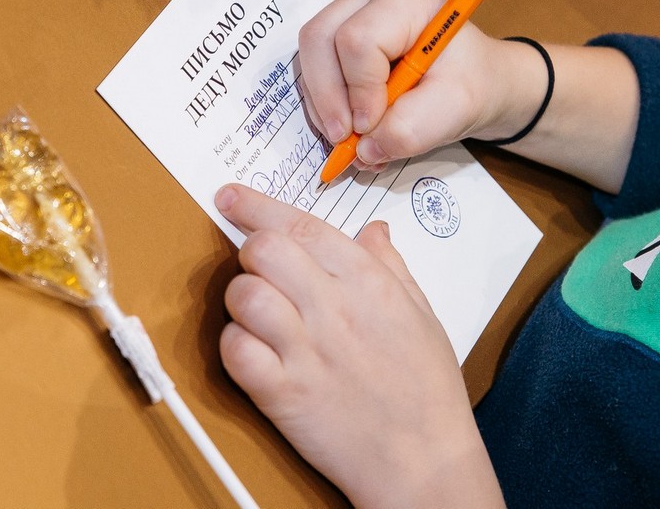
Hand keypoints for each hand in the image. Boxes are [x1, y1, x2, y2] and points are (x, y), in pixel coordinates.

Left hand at [216, 184, 503, 508]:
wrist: (424, 461)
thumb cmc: (427, 391)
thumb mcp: (422, 314)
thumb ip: (391, 266)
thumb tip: (374, 231)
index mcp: (370, 282)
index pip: (302, 224)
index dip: (257, 205)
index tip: (231, 197)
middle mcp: (335, 308)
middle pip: (264, 249)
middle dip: (251, 251)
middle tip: (258, 269)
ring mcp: (306, 351)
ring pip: (243, 294)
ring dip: (241, 299)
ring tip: (259, 316)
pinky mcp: (283, 394)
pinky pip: (235, 349)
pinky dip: (234, 345)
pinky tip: (254, 353)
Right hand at [297, 0, 548, 167]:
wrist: (473, 80)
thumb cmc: (469, 85)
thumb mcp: (454, 111)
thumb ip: (409, 130)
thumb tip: (363, 150)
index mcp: (406, 0)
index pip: (358, 40)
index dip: (359, 89)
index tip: (373, 126)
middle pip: (319, 39)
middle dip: (328, 97)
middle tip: (346, 140)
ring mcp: (349, 12)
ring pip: (308, 55)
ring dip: (323, 104)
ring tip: (352, 138)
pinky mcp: (337, 36)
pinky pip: (311, 69)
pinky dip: (324, 104)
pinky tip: (349, 126)